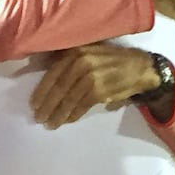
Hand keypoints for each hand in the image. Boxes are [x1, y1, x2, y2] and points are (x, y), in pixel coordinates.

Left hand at [30, 43, 157, 129]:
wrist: (140, 67)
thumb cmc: (112, 59)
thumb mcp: (89, 51)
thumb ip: (69, 59)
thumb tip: (45, 69)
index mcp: (76, 51)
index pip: (53, 73)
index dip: (42, 90)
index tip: (34, 103)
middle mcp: (81, 62)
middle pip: (58, 88)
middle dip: (47, 105)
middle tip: (39, 117)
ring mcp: (91, 77)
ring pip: (68, 99)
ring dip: (58, 114)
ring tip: (50, 123)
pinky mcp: (100, 91)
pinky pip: (81, 106)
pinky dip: (73, 115)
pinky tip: (67, 121)